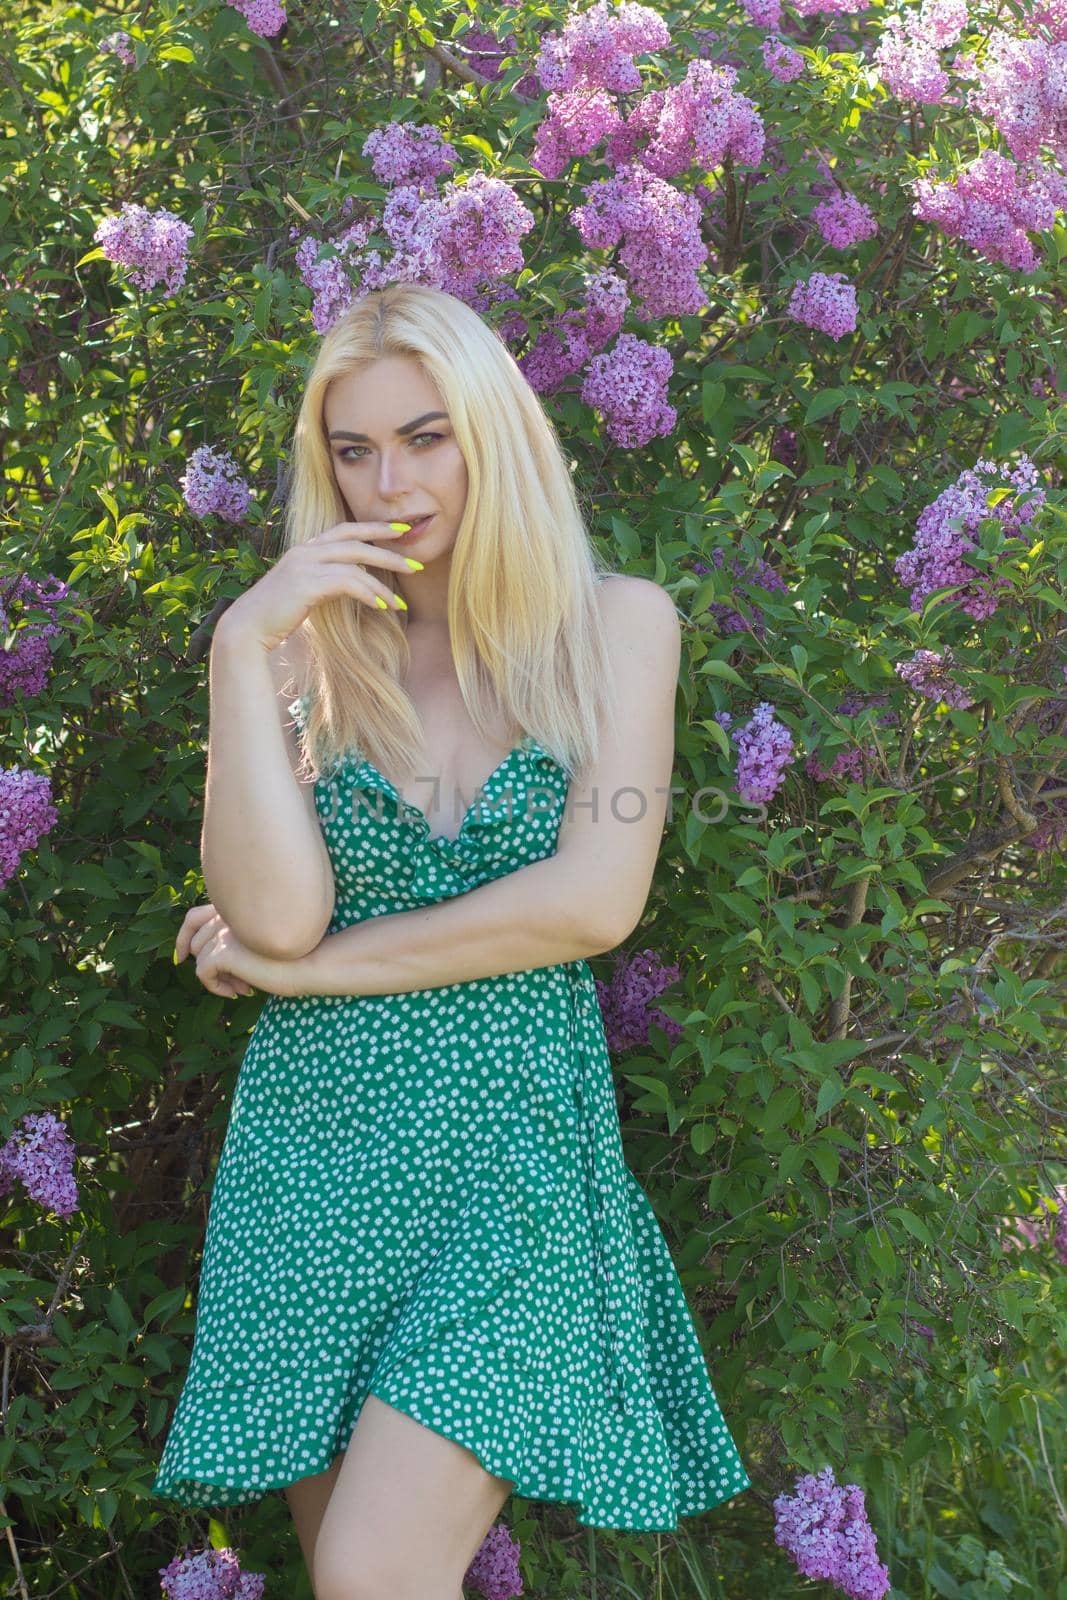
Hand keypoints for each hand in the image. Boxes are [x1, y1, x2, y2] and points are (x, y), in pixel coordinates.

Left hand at [173, 903, 297, 998]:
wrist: (309, 963)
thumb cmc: (293, 957)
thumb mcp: (260, 944)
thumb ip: (235, 942)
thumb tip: (206, 961)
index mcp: (236, 909)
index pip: (195, 917)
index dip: (183, 937)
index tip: (181, 957)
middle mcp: (227, 916)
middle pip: (194, 942)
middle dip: (211, 966)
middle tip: (239, 981)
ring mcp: (224, 932)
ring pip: (200, 959)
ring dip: (218, 978)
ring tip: (244, 986)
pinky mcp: (223, 951)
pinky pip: (202, 972)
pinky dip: (216, 987)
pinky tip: (240, 992)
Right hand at [217, 519, 418, 654]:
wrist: (248, 628)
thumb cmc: (278, 614)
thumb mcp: (305, 591)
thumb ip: (327, 581)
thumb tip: (354, 584)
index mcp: (306, 548)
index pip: (346, 529)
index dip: (375, 527)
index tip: (402, 530)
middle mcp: (305, 550)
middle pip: (357, 542)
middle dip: (390, 552)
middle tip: (416, 565)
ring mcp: (304, 565)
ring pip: (355, 564)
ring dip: (383, 583)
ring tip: (402, 602)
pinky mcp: (306, 584)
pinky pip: (348, 584)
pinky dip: (369, 594)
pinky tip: (382, 607)